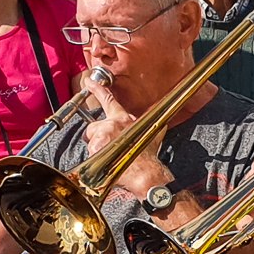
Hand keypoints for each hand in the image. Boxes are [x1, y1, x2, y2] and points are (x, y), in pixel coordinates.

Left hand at [86, 79, 169, 200]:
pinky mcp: (96, 146)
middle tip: (106, 148)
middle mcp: (112, 123)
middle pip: (93, 127)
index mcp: (124, 119)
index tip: (89, 81)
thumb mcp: (154, 136)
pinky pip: (89, 152)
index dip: (98, 90)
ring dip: (96, 148)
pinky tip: (107, 164)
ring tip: (109, 158)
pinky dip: (95, 159)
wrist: (145, 173)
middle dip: (96, 137)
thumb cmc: (148, 157)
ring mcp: (103, 134)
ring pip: (90, 140)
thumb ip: (154, 127)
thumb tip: (164, 124)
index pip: (109, 100)